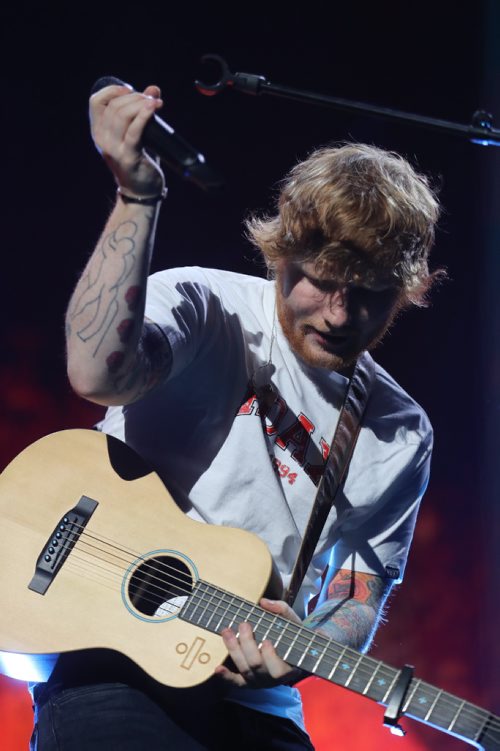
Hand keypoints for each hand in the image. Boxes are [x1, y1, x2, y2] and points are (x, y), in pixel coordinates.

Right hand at [89, 83, 164, 197]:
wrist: (141, 191)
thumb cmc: (139, 161)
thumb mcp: (137, 134)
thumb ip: (142, 112)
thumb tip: (153, 89)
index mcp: (99, 131)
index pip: (96, 101)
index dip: (113, 90)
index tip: (131, 91)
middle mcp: (102, 139)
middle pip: (114, 106)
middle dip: (135, 97)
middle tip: (152, 99)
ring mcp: (113, 149)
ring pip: (122, 115)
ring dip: (141, 104)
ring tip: (156, 103)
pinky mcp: (128, 157)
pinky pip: (134, 131)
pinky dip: (144, 116)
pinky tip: (153, 108)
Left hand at [214, 598, 306, 688]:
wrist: (295, 653)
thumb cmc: (294, 636)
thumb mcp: (293, 622)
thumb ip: (282, 610)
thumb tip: (264, 602)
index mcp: (288, 667)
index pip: (278, 669)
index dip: (270, 656)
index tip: (266, 641)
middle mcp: (272, 678)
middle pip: (257, 665)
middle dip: (248, 644)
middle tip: (244, 625)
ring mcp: (259, 681)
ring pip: (245, 670)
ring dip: (234, 650)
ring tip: (227, 632)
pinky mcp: (248, 682)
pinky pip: (237, 682)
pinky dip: (227, 676)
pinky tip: (218, 669)